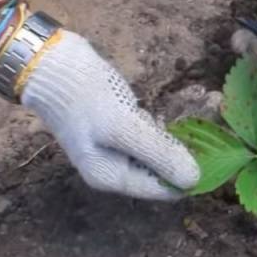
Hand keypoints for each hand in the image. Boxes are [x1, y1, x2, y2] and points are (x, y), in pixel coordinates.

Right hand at [21, 31, 199, 199]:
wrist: (54, 65)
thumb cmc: (88, 97)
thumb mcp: (125, 127)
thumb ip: (159, 154)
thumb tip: (193, 181)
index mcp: (112, 177)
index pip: (163, 190)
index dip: (186, 173)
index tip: (201, 148)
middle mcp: (112, 170)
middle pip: (160, 172)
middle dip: (174, 152)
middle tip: (174, 126)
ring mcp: (113, 150)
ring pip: (155, 152)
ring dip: (163, 137)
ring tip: (151, 116)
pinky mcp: (115, 130)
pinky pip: (145, 137)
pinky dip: (152, 126)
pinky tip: (144, 111)